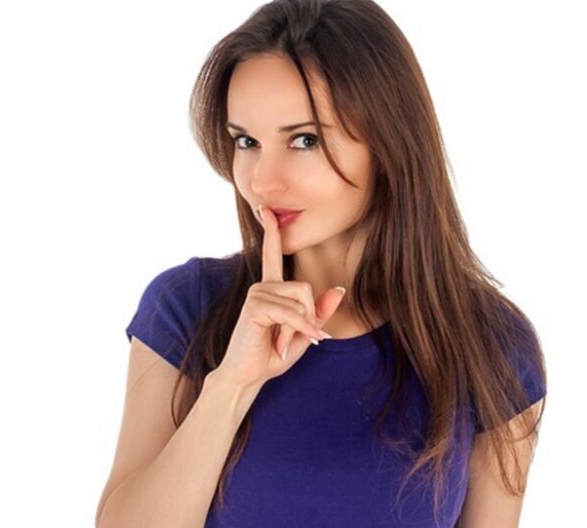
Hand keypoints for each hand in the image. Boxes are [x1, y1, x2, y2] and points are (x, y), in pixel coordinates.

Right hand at [215, 205, 345, 390]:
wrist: (247, 376)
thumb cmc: (271, 355)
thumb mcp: (303, 333)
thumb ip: (318, 312)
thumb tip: (339, 289)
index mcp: (271, 288)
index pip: (272, 254)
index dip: (271, 231)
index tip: (265, 209)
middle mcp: (262, 285)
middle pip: (306, 288)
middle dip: (308, 317)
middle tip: (292, 339)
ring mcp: (257, 293)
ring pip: (301, 299)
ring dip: (300, 326)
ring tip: (280, 342)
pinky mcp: (255, 306)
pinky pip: (291, 312)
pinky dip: (299, 329)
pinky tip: (285, 345)